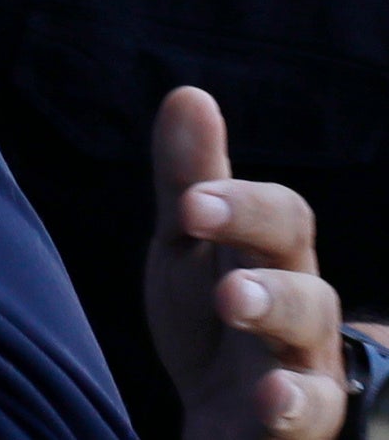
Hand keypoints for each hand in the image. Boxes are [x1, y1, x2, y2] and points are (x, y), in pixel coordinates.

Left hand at [150, 84, 354, 439]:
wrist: (221, 411)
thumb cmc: (211, 315)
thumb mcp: (189, 244)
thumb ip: (189, 179)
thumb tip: (189, 93)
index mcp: (272, 257)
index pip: (283, 219)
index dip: (244, 204)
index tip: (191, 202)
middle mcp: (301, 310)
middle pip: (305, 283)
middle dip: (265, 269)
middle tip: (219, 269)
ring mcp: (305, 368)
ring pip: (312, 342)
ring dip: (277, 317)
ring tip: (235, 303)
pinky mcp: (299, 421)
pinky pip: (312, 414)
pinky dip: (293, 406)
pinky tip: (271, 399)